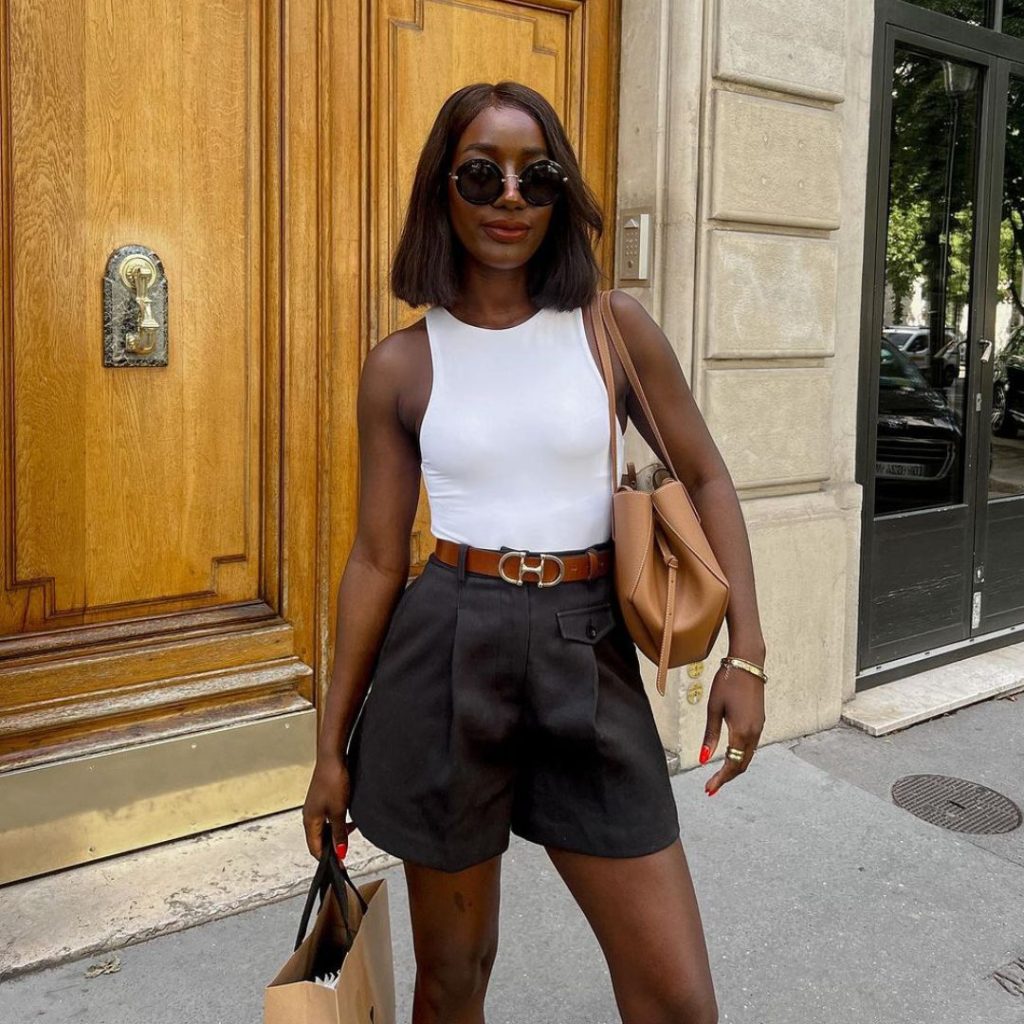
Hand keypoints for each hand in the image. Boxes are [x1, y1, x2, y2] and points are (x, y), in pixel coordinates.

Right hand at [302, 752, 353, 859]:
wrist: (333, 758)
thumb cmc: (332, 782)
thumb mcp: (339, 812)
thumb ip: (339, 833)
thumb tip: (340, 852)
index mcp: (309, 821)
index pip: (314, 848)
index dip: (327, 858)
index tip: (340, 865)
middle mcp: (310, 814)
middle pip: (318, 839)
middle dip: (332, 846)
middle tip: (345, 851)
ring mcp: (315, 806)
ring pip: (324, 827)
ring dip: (336, 833)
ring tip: (350, 833)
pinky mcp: (322, 798)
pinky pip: (328, 817)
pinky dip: (337, 822)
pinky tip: (348, 819)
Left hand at [699, 661, 765, 795]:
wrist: (747, 664)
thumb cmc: (727, 682)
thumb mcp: (713, 708)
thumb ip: (710, 736)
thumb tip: (702, 759)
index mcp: (741, 732)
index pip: (731, 765)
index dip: (720, 779)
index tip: (708, 789)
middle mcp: (754, 733)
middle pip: (742, 765)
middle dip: (726, 778)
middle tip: (711, 788)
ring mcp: (759, 728)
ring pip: (747, 757)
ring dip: (734, 768)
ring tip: (718, 777)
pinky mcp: (759, 722)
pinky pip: (750, 747)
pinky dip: (740, 757)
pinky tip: (729, 758)